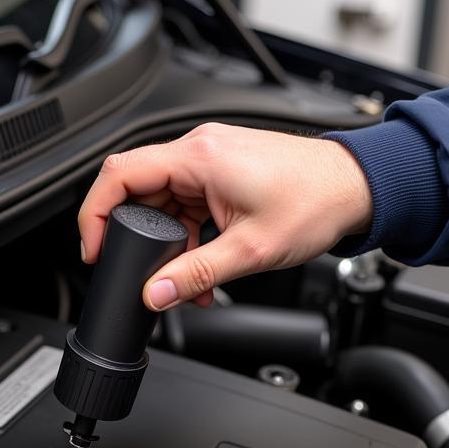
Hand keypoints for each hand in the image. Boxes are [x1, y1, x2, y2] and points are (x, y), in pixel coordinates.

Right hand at [78, 123, 372, 309]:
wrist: (356, 188)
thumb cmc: (315, 203)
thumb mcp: (248, 251)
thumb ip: (195, 276)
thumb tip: (154, 295)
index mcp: (199, 158)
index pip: (119, 174)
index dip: (95, 214)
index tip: (92, 249)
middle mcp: (200, 152)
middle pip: (136, 191)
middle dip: (133, 239)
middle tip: (136, 274)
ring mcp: (210, 162)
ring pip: (161, 204)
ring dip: (165, 245)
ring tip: (184, 281)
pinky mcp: (221, 175)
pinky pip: (185, 206)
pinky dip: (185, 238)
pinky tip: (200, 267)